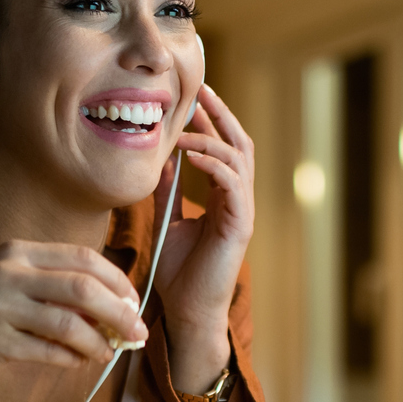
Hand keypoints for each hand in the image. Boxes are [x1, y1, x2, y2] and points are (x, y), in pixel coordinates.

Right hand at [0, 241, 148, 401]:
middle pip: (84, 288)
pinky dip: (72, 358)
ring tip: (107, 352)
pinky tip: (78, 361)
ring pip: (69, 323)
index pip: (83, 258)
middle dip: (120, 313)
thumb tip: (112, 306)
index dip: (118, 282)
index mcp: (17, 251)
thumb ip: (52, 285)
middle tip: (138, 333)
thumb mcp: (6, 281)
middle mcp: (7, 273)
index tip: (135, 303)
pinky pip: (48, 351)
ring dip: (98, 342)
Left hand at [157, 84, 254, 390]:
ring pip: (238, 159)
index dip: (211, 120)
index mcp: (224, 196)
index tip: (192, 95)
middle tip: (200, 89)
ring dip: (211, 138)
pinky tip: (192, 156)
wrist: (188, 311)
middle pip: (239, 143)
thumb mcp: (168, 220)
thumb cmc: (180, 272)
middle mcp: (238, 199)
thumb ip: (168, 191)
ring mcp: (242, 211)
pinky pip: (233, 184)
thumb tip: (160, 158)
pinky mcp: (239, 226)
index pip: (223, 147)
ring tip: (184, 127)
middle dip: (220, 115)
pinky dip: (214, 165)